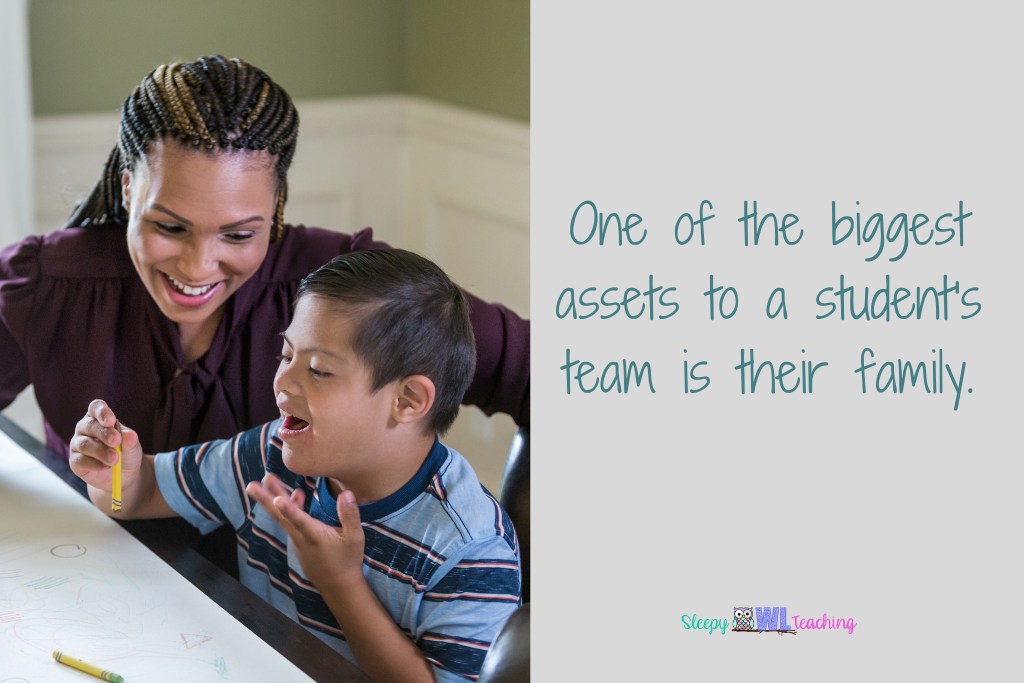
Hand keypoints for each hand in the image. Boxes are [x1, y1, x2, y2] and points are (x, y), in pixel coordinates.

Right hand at [69, 399, 142, 491]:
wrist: (122, 475)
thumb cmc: (126, 453)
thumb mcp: (132, 446)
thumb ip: (130, 440)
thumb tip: (130, 436)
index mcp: (99, 418)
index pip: (95, 407)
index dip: (102, 412)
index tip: (111, 420)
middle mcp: (85, 428)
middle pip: (89, 425)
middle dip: (104, 433)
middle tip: (116, 441)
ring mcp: (78, 444)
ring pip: (84, 444)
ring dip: (100, 451)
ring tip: (115, 459)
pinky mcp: (75, 461)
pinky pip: (80, 460)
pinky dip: (94, 464)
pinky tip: (106, 466)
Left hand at [246, 473, 365, 590]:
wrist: (339, 586)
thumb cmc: (348, 561)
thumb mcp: (355, 537)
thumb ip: (350, 515)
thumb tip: (346, 493)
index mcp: (315, 536)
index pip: (299, 521)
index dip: (289, 509)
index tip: (277, 499)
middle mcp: (301, 538)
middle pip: (280, 517)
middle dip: (265, 499)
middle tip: (251, 485)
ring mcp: (298, 542)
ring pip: (284, 518)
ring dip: (275, 499)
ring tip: (268, 480)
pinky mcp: (299, 544)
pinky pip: (290, 523)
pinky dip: (289, 508)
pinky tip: (296, 496)